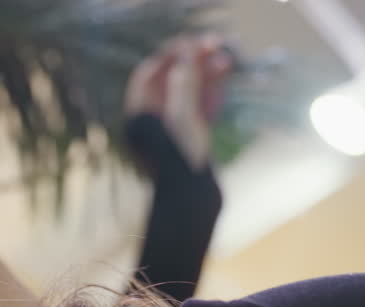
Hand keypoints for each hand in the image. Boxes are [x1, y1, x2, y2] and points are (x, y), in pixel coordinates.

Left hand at [125, 34, 232, 168]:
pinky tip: (222, 84)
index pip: (147, 77)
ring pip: (187, 99)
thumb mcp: (183, 114)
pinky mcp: (186, 147)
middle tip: (214, 47)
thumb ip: (185, 80)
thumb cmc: (182, 159)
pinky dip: (209, 98)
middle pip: (169, 85)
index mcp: (138, 118)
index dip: (169, 57)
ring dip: (205, 79)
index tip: (190, 43)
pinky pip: (197, 116)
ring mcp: (169, 137)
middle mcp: (150, 127)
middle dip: (192, 65)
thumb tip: (186, 51)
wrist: (192, 205)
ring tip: (225, 62)